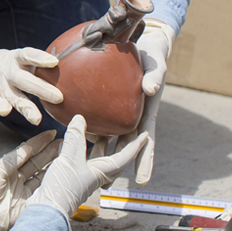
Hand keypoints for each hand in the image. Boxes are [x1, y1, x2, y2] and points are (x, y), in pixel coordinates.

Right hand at [0, 37, 62, 125]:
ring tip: (37, 119)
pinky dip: (0, 107)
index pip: (29, 56)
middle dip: (42, 88)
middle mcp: (9, 72)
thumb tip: (75, 70)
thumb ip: (41, 66)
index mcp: (17, 60)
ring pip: (14, 96)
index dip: (40, 58)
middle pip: (26, 80)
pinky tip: (5, 111)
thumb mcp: (22, 59)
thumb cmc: (10, 66)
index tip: (54, 62)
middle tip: (59, 97)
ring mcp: (0, 86)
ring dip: (26, 107)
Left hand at [0, 130, 60, 230]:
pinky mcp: (29, 204)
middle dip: (50, 152)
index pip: (25, 152)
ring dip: (54, 165)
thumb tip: (26, 148)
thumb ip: (11, 161)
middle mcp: (17, 179)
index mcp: (6, 169)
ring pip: (42, 175)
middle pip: (36, 162)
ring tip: (67, 154)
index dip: (38, 143)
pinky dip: (52, 183)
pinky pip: (43, 191)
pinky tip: (62, 174)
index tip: (51, 134)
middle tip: (64, 142)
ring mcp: (24, 191)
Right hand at [32, 115, 147, 218]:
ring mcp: (84, 176)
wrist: (47, 210)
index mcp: (103, 171)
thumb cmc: (63, 190)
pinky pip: (83, 160)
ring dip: (101, 145)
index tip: (145, 134)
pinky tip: (75, 143)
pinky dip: (83, 149)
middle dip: (120, 143)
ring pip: (99, 159)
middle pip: (114, 157)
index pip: (125, 156)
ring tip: (100, 132)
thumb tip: (80, 119)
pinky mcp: (72, 177)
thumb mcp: (70, 159)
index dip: (136, 144)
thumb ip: (75, 138)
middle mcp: (97, 174)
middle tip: (123, 129)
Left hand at [90, 18, 172, 184]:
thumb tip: (151, 89)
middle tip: (106, 185)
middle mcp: (133, 117)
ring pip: (108, 135)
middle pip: (124, 147)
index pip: (146, 143)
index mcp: (147, 114)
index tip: (142, 181)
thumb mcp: (157, 65)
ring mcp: (120, 111)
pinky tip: (74, 134)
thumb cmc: (152, 57)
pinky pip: (97, 116)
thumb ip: (155, 77)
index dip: (144, 161)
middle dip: (117, 167)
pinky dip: (87, 127)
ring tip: (85, 167)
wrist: (142, 46)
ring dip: (99, 152)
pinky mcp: (108, 102)